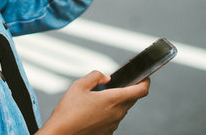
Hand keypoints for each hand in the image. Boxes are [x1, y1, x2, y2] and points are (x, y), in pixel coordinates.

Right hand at [36, 71, 150, 134]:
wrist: (61, 133)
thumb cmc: (68, 111)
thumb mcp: (78, 86)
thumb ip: (95, 76)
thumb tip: (106, 77)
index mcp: (113, 99)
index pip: (141, 90)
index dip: (145, 81)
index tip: (144, 77)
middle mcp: (117, 113)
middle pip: (131, 99)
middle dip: (126, 90)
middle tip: (113, 85)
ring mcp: (113, 125)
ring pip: (121, 109)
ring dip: (115, 102)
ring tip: (96, 99)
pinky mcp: (108, 133)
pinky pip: (113, 120)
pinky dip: (107, 113)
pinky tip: (92, 112)